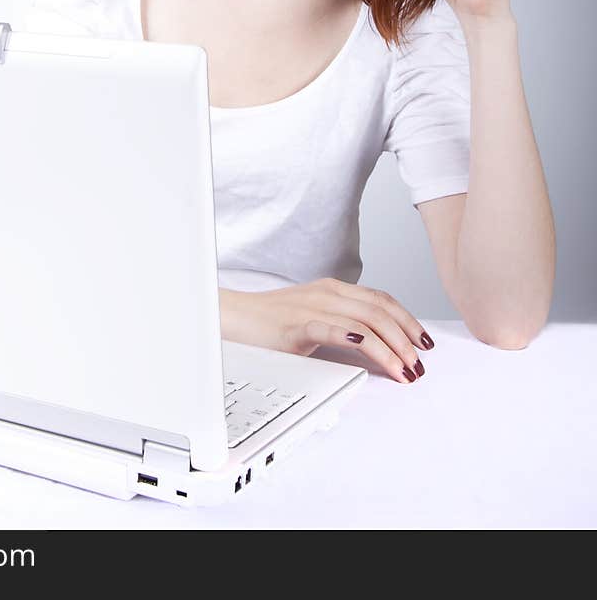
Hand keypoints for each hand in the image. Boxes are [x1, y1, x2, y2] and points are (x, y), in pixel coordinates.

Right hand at [219, 277, 431, 383]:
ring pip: (364, 323)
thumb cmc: (270, 322)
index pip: (382, 300)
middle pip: (380, 311)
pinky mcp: (297, 325)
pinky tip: (372, 352)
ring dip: (390, 348)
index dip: (408, 320)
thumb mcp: (313, 317)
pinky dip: (357, 340)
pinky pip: (333, 330)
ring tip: (404, 368)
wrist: (234, 318)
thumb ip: (341, 324)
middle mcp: (327, 294)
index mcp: (333, 289)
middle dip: (406, 338)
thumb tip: (375, 346)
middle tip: (419, 363)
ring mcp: (312, 307)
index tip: (424, 342)